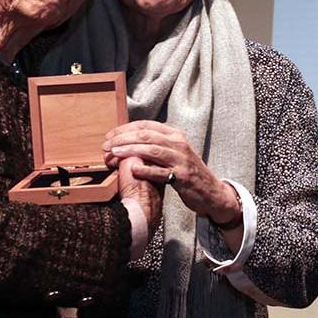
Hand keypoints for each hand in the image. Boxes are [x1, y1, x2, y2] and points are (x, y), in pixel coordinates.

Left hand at [104, 120, 239, 224]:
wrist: (212, 192)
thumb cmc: (188, 172)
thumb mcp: (175, 153)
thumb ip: (158, 145)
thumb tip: (131, 140)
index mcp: (175, 135)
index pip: (146, 125)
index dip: (125, 129)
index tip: (109, 136)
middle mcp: (179, 143)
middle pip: (146, 135)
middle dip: (123, 139)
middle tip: (106, 145)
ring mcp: (181, 159)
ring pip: (152, 150)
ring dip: (130, 150)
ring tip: (114, 154)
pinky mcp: (182, 176)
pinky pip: (161, 172)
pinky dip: (146, 170)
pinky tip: (132, 170)